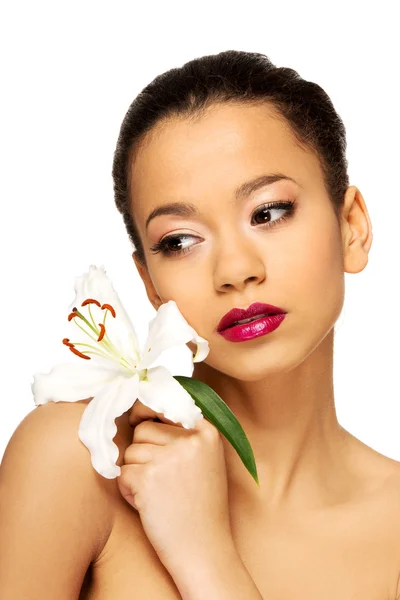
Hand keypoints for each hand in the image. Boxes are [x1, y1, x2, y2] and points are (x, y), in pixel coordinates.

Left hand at [117, 400, 233, 573]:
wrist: (205, 550)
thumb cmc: (201, 506)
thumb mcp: (204, 459)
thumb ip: (182, 433)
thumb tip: (141, 411)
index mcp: (207, 430)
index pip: (164, 403)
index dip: (145, 412)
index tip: (137, 421)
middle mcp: (191, 439)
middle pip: (143, 429)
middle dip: (142, 452)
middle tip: (158, 479)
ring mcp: (170, 457)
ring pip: (130, 451)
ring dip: (134, 472)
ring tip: (157, 494)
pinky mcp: (149, 478)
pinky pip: (122, 473)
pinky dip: (128, 490)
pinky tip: (149, 506)